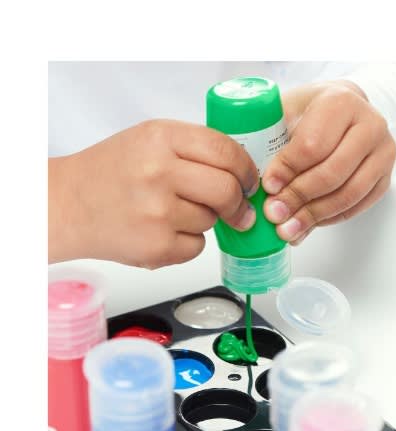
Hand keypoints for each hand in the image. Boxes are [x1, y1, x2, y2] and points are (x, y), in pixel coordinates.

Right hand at [49, 119, 258, 267]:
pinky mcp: (156, 247)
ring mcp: (157, 213)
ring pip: (212, 221)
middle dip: (238, 202)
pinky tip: (163, 231)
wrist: (67, 205)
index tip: (250, 181)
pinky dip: (188, 242)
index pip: (225, 151)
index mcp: (160, 139)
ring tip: (172, 212)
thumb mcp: (150, 141)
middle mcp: (159, 173)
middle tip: (236, 207)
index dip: (246, 169)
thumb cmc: (109, 172)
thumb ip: (194, 149)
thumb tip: (241, 173)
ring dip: (204, 219)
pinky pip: (197, 246)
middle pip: (227, 190)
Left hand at [262, 81, 395, 243]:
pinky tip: (306, 225)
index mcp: (341, 102)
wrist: (344, 111)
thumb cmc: (309, 113)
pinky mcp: (385, 177)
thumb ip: (267, 140)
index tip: (268, 186)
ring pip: (348, 194)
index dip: (287, 170)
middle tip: (274, 214)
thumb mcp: (284, 112)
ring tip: (287, 229)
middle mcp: (370, 125)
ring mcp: (383, 152)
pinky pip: (358, 206)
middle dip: (298, 198)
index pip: (312, 145)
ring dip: (313, 216)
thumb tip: (252, 184)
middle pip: (332, 173)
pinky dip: (329, 219)